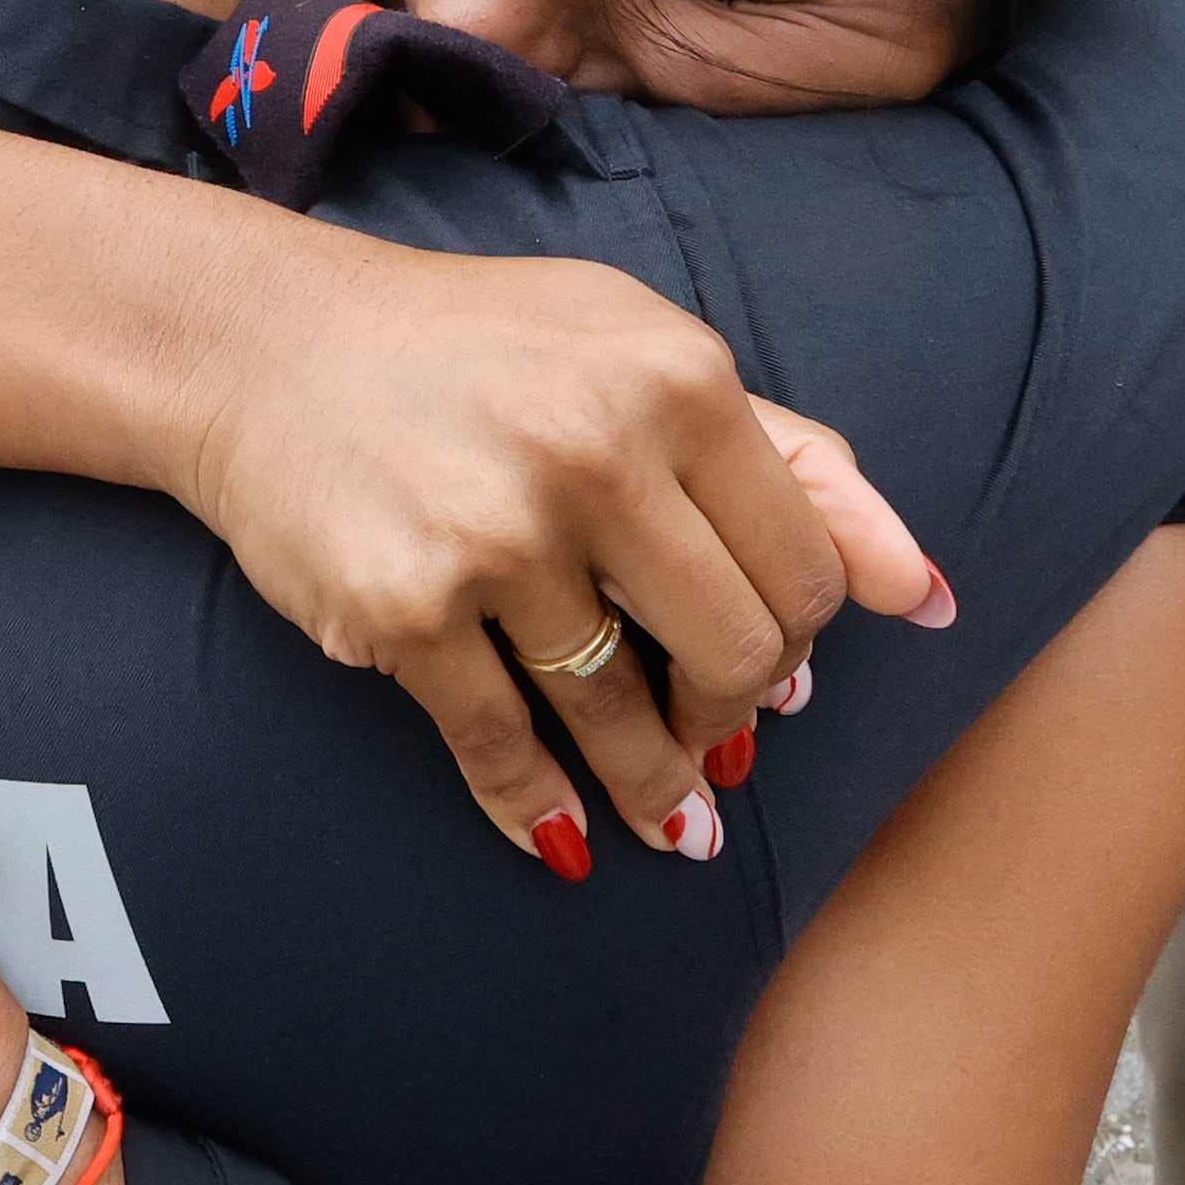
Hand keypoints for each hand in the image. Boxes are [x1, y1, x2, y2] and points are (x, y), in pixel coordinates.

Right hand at [166, 238, 938, 868]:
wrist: (261, 347)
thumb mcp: (642, 350)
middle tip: (717, 737)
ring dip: (655, 785)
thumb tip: (923, 591)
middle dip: (734, 715)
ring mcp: (495, 536)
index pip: (803, 564)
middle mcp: (594, 451)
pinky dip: (540, 809)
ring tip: (670, 819)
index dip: (800, 638)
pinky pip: (502, 746)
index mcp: (675, 375)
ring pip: (622, 714)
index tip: (772, 667)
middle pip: (734, 650)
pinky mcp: (404, 610)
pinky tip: (565, 837)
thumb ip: (791, 458)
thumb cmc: (475, 348)